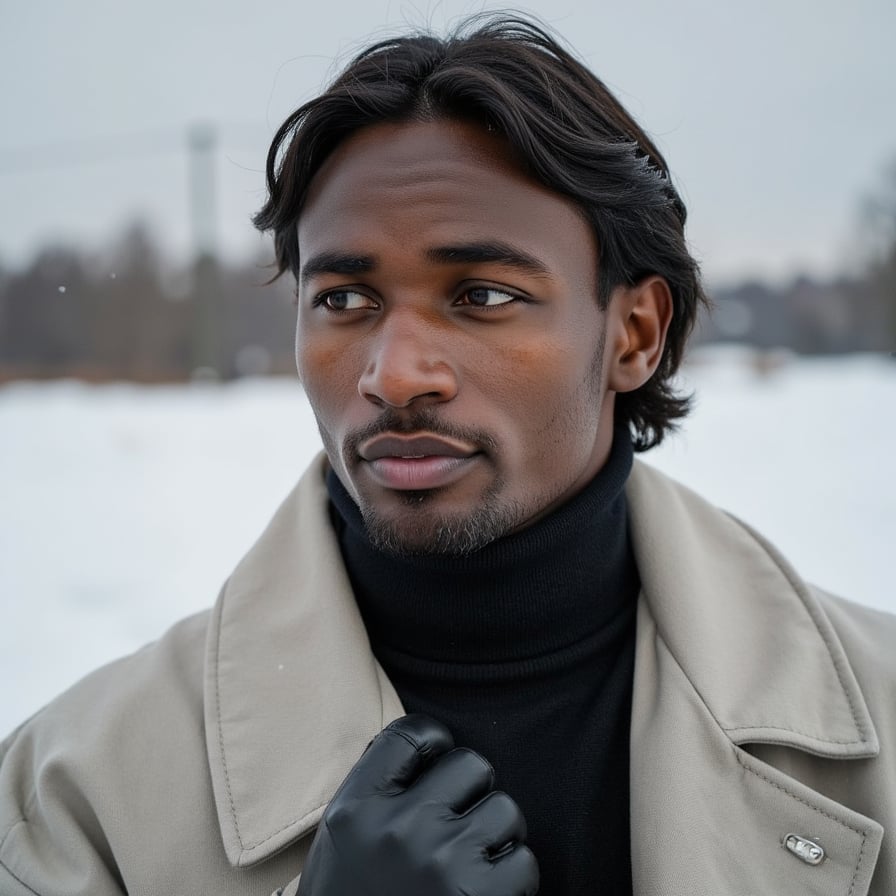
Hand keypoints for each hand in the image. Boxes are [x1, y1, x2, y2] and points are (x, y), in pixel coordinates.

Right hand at [297, 714, 537, 895]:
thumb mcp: (342, 838)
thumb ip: (378, 787)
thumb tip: (426, 744)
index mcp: (358, 807)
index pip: (414, 734)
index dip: (435, 742)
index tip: (437, 763)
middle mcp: (400, 828)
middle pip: (472, 764)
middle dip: (473, 790)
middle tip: (458, 821)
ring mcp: (443, 865)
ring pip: (506, 810)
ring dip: (497, 835)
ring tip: (471, 863)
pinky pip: (523, 862)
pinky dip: (511, 879)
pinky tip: (483, 894)